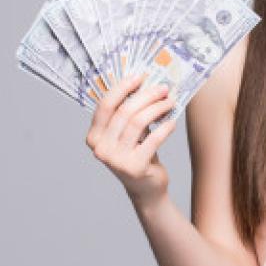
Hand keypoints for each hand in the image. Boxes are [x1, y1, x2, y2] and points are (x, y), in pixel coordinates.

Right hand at [85, 71, 179, 207]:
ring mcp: (116, 160)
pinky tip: (172, 123)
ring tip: (170, 103)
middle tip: (163, 89)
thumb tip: (144, 82)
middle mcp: (100, 149)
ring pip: (139, 122)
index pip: (105, 106)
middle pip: (124, 112)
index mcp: (94, 137)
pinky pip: (153, 139)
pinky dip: (165, 127)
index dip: (122, 88)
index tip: (140, 77)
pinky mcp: (135, 168)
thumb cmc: (136, 154)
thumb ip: (127, 113)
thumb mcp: (126, 133)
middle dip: (146, 96)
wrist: (146, 188)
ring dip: (158, 108)